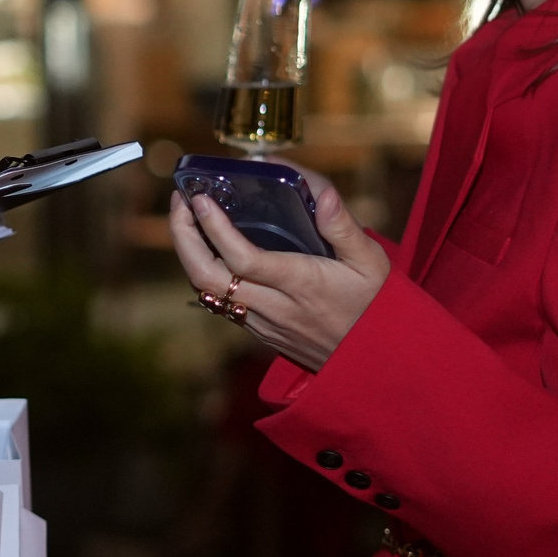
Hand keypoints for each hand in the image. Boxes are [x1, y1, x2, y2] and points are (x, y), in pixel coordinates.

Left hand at [170, 170, 390, 371]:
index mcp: (301, 285)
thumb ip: (344, 228)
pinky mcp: (260, 332)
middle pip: (208, 278)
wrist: (375, 361)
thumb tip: (322, 195)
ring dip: (188, 253)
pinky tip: (207, 246)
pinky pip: (220, 302)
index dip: (215, 229)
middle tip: (180, 202)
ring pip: (208, 292)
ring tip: (187, 217)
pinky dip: (204, 271)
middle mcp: (275, 307)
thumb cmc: (376, 306)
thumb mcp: (372, 262)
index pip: (244, 259)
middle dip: (184, 238)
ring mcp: (263, 323)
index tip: (200, 199)